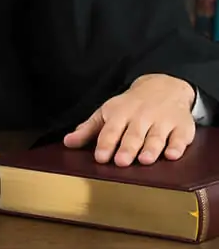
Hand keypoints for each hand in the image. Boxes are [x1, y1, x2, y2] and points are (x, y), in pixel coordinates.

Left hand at [63, 74, 195, 166]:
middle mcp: (141, 117)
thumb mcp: (105, 113)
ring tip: (145, 160)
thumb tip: (67, 143)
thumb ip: (87, 130)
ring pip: (156, 136)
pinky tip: (172, 154)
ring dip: (151, 148)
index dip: (106, 144)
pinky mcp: (182, 126)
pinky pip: (180, 137)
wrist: (163, 87)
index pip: (111, 130)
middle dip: (128, 148)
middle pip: (134, 135)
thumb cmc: (129, 106)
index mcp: (120, 114)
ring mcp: (163, 121)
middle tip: (121, 161)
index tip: (100, 157)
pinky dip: (177, 145)